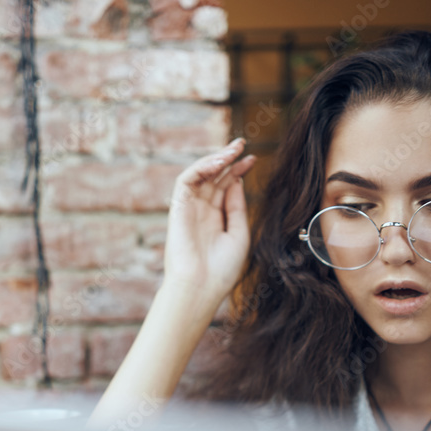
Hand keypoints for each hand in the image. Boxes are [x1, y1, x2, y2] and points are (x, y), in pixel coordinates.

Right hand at [163, 137, 256, 309]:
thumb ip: (237, 207)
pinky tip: (218, 163)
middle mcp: (201, 212)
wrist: (201, 287)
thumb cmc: (221, 269)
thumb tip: (236, 181)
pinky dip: (201, 168)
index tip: (253, 159)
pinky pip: (186, 180)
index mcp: (216, 219)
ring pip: (199, 175)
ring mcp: (189, 209)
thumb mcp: (239, 235)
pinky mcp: (177, 208)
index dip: (238, 171)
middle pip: (214, 178)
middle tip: (242, 143)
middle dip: (228, 158)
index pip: (226, 188)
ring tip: (232, 150)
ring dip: (215, 160)